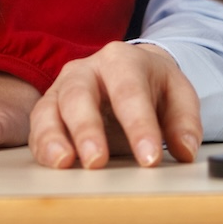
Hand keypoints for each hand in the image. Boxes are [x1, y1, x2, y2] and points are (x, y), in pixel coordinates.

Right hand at [28, 42, 198, 169]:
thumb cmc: (152, 85)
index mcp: (121, 60)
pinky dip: (42, 147)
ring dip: (52, 138)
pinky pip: (37, 126)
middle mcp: (85, 70)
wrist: (127, 70)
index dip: (139, 126)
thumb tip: (185, 150)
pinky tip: (53, 164)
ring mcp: (61, 88)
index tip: (149, 159)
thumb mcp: (177, 94)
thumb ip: (184, 121)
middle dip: (86, 129)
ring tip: (63, 163)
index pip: (129, 91)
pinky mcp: (47, 109)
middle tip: (97, 161)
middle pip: (79, 95)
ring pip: (49, 109)